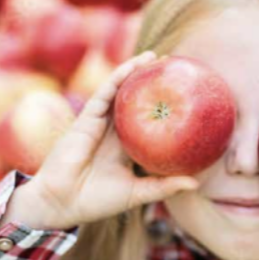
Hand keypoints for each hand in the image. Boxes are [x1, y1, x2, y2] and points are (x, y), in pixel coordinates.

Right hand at [6, 51, 198, 230]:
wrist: (62, 202)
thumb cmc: (97, 201)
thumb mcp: (138, 192)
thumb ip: (164, 186)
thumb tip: (195, 183)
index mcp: (126, 147)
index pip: (147, 122)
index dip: (162, 107)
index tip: (185, 95)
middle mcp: (114, 132)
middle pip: (135, 101)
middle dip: (151, 83)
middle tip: (174, 67)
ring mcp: (100, 123)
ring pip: (120, 91)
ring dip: (135, 72)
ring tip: (155, 57)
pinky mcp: (87, 118)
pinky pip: (104, 92)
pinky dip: (118, 76)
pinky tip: (133, 65)